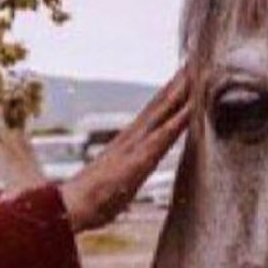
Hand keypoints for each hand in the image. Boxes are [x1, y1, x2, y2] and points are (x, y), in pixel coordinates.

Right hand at [61, 70, 190, 232]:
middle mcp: (133, 137)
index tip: (185, 74)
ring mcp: (136, 146)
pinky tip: (193, 106)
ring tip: (197, 71)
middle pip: (160, 104)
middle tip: (196, 59)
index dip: (170, 93)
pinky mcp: (139, 159)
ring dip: (182, 91)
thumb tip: (131, 174)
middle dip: (179, 82)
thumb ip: (128, 173)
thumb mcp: (118, 184)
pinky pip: (164, 135)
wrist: (70, 208)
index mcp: (130, 142)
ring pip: (164, 112)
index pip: (155, 112)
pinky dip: (179, 119)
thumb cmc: (92, 200)